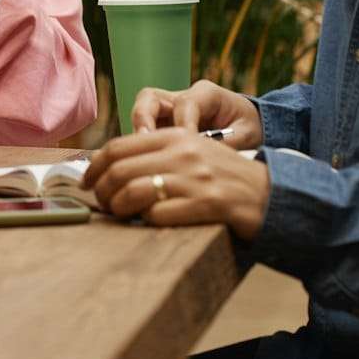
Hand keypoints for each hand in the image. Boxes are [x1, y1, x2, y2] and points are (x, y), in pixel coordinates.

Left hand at [82, 129, 272, 239]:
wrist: (271, 193)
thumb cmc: (223, 176)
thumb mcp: (192, 150)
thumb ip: (157, 152)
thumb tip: (111, 166)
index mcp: (175, 136)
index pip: (117, 147)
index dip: (94, 167)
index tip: (87, 182)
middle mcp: (183, 153)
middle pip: (119, 170)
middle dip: (101, 190)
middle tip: (100, 204)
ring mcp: (196, 178)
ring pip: (134, 191)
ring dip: (118, 207)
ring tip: (118, 215)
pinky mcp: (209, 204)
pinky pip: (161, 214)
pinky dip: (146, 220)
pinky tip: (148, 222)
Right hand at [131, 79, 263, 148]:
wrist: (247, 123)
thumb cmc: (249, 126)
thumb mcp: (248, 135)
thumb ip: (228, 143)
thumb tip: (207, 159)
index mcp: (206, 93)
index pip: (185, 104)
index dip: (182, 126)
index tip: (185, 149)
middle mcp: (181, 96)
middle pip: (150, 98)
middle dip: (143, 118)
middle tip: (145, 142)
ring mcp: (168, 109)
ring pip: (141, 111)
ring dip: (138, 133)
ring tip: (140, 156)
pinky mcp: (162, 123)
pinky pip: (145, 129)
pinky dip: (142, 145)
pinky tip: (148, 163)